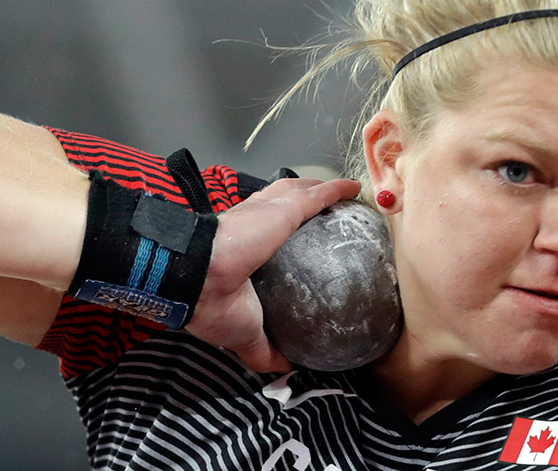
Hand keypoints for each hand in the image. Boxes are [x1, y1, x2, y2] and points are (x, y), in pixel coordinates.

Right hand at [185, 177, 360, 372]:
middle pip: (278, 207)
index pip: (258, 240)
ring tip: (337, 195)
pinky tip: (354, 189)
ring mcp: (265, 211)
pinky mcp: (284, 206)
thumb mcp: (246, 336)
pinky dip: (337, 190)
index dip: (275, 241)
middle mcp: (248, 225)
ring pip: (295, 191)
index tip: (295, 250)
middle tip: (321, 217)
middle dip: (296, 205)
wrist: (203, 276)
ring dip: (315, 190)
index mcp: (236, 252)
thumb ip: (267, 351)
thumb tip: (288, 368)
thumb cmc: (216, 304)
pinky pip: (318, 195)